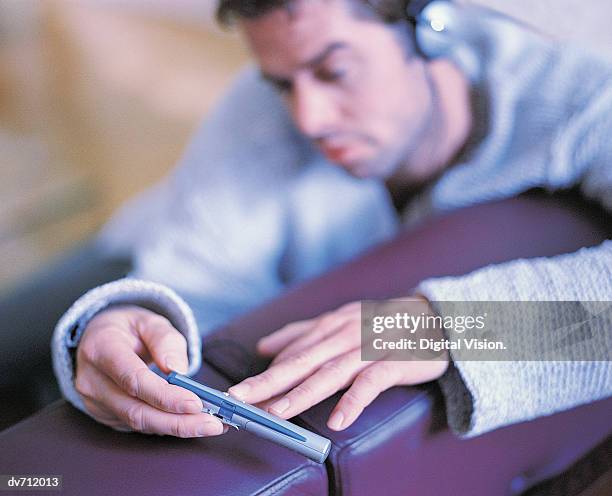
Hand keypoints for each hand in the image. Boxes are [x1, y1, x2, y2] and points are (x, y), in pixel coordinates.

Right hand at [75, 305, 225, 436]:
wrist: (99, 337)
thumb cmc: (128, 328)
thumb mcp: (149, 320)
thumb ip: (165, 340)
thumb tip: (178, 370)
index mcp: (101, 349)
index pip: (134, 380)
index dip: (165, 396)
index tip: (196, 404)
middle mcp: (92, 380)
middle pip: (137, 411)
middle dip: (178, 422)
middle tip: (213, 423)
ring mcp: (95, 401)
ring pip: (138, 423)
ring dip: (177, 427)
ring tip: (210, 424)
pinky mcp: (104, 414)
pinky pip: (138, 425)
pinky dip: (166, 426)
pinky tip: (191, 422)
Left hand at [228, 298, 448, 430]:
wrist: (432, 318)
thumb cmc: (380, 324)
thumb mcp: (338, 322)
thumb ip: (301, 333)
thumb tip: (263, 347)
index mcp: (328, 326)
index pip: (290, 353)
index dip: (263, 375)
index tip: (237, 394)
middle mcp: (343, 334)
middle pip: (301, 360)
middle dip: (268, 381)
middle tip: (239, 399)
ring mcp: (367, 348)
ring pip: (330, 372)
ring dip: (302, 393)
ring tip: (277, 413)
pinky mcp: (393, 362)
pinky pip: (371, 383)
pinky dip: (354, 401)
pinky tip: (337, 422)